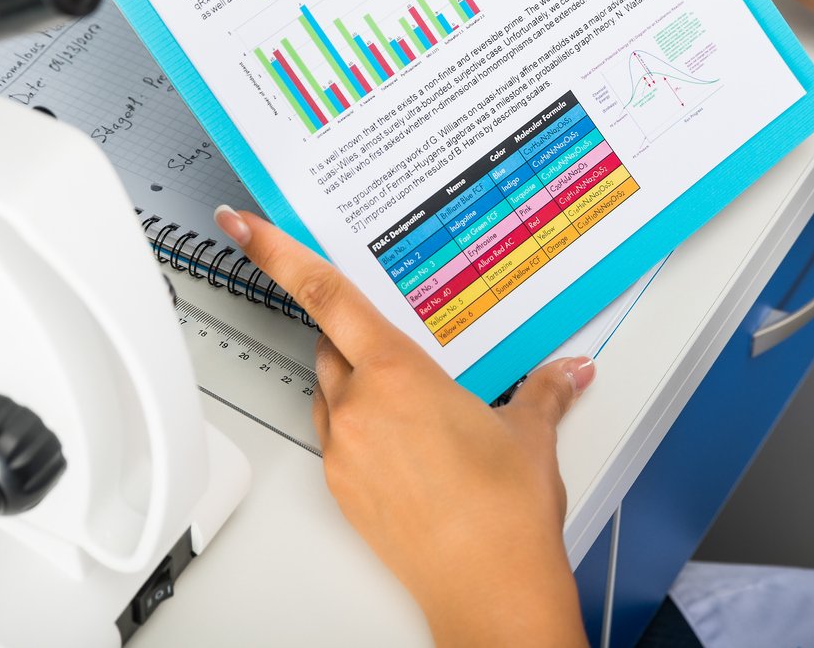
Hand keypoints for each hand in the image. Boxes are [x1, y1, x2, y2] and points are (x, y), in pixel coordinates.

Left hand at [215, 206, 592, 647]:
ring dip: (356, 383)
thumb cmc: (506, 514)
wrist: (490, 588)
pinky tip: (405, 445)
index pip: (324, 293)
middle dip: (354, 334)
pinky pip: (336, 438)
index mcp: (397, 373)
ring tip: (412, 404)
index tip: (244, 225)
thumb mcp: (530, 432)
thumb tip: (568, 372)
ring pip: (330, 392)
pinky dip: (360, 428)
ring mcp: (344, 451)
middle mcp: (358, 407)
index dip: (276, 252)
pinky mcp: (342, 490)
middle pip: (330, 343)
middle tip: (394, 342)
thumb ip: (545, 389)